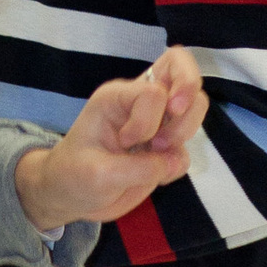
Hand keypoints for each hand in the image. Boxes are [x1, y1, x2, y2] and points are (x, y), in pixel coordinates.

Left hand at [14, 47, 207, 231]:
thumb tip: (174, 161)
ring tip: (159, 152)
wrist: (70, 196)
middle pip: (183, 70)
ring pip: (196, 105)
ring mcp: (156, 124)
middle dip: (188, 98)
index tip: (126, 141)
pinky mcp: (164, 150)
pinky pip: (186, 149)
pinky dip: (177, 164)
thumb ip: (138, 168)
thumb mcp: (98, 174)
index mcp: (117, 97)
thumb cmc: (73, 175)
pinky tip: (153, 175)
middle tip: (171, 127)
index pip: (153, 91)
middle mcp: (139, 103)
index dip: (148, 120)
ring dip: (186, 130)